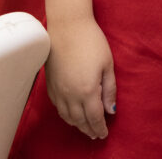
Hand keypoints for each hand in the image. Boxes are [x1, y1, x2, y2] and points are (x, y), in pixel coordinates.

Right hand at [45, 19, 116, 139]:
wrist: (68, 27)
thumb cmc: (91, 41)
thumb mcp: (107, 64)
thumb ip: (109, 89)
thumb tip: (111, 110)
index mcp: (87, 91)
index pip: (95, 117)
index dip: (100, 128)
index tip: (104, 134)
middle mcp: (71, 95)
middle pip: (80, 121)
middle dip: (89, 129)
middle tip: (96, 134)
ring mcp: (58, 91)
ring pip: (67, 117)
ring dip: (77, 124)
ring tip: (85, 127)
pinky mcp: (50, 85)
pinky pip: (58, 107)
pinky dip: (66, 115)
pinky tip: (71, 114)